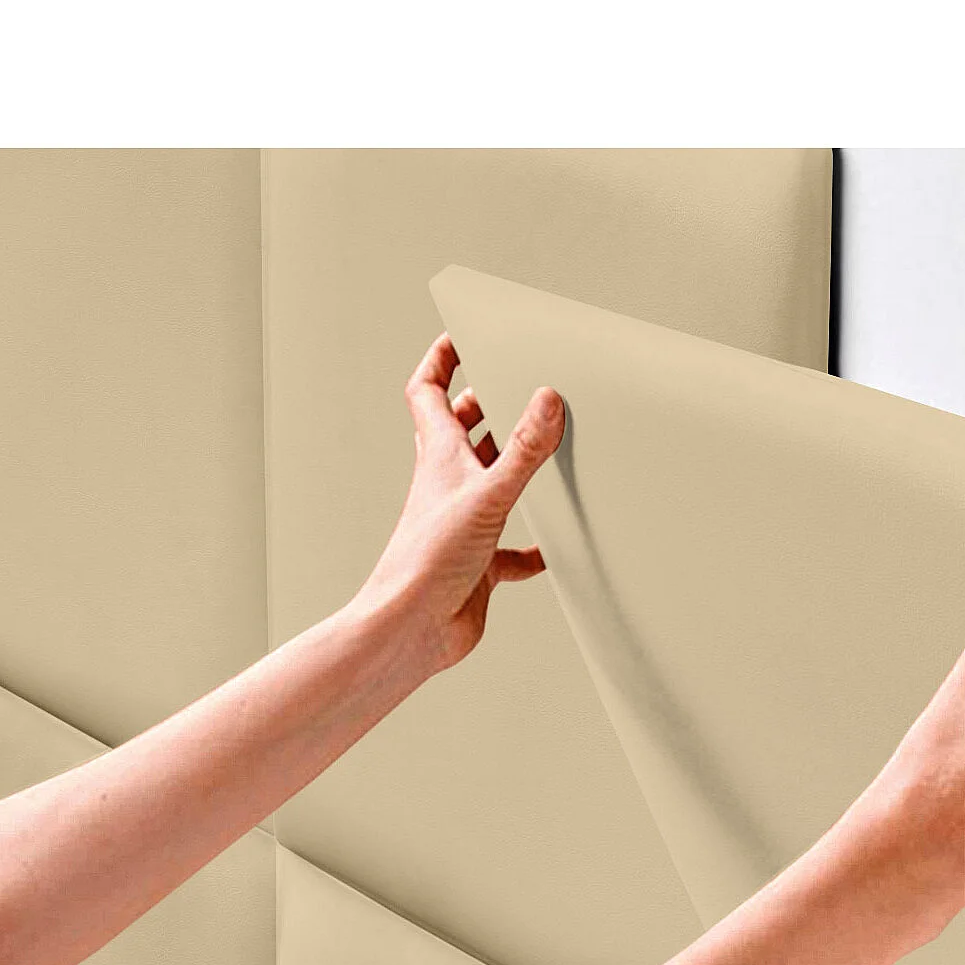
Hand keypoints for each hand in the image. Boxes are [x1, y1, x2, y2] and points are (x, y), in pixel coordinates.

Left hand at [354, 334, 566, 673]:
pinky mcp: (480, 564)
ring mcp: (464, 524)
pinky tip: (553, 548)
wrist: (412, 628)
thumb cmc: (427, 562)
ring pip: (490, 483)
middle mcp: (448, 486)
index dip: (442, 359)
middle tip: (517, 386)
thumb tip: (547, 400)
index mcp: (439, 458)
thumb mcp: (487, 495)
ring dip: (513, 467)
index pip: (429, 391)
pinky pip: (511, 550)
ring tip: (546, 451)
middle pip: (462, 431)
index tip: (463, 335)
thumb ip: (522, 450)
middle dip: (487, 405)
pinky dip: (533, 546)